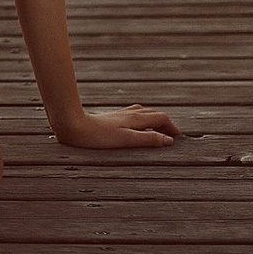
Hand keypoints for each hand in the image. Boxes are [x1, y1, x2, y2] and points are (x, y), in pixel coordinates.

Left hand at [55, 104, 181, 148]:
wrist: (73, 126)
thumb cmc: (99, 136)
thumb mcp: (127, 140)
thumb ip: (148, 140)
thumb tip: (169, 140)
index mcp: (136, 119)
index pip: (161, 118)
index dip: (172, 127)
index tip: (179, 138)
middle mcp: (129, 114)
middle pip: (153, 114)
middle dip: (165, 123)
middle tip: (172, 135)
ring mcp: (119, 115)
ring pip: (142, 113)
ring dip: (153, 120)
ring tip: (157, 129)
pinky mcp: (110, 118)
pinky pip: (132, 114)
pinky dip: (141, 119)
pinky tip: (133, 123)